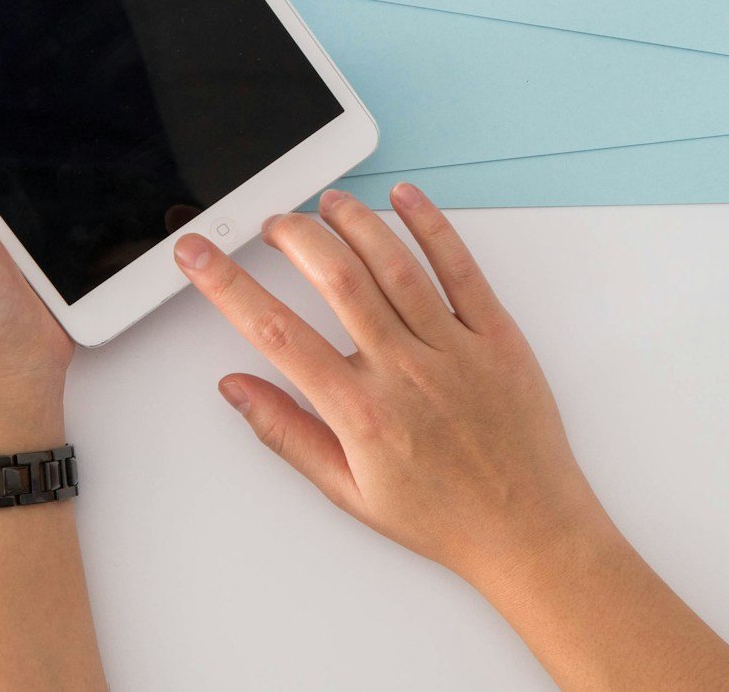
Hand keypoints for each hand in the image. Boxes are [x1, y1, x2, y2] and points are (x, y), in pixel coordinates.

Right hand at [173, 185, 608, 588]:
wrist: (527, 528)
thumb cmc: (444, 514)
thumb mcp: (348, 491)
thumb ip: (287, 433)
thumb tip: (236, 388)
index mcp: (362, 413)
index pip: (276, 333)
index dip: (227, 286)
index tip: (200, 256)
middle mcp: (405, 372)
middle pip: (336, 280)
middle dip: (293, 237)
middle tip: (271, 224)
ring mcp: (454, 348)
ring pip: (394, 264)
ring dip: (354, 222)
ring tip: (327, 205)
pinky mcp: (497, 334)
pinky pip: (461, 267)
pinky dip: (431, 225)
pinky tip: (405, 199)